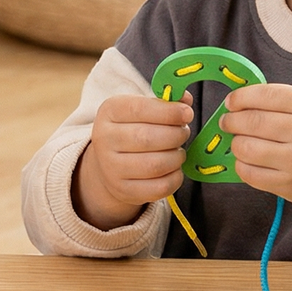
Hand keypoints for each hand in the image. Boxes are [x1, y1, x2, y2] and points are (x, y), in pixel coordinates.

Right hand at [73, 93, 194, 230]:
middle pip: (148, 138)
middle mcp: (104, 139)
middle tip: (183, 133)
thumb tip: (185, 100)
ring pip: (156, 165)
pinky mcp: (123, 190)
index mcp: (109, 112)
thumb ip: (165, 103)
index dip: (168, 112)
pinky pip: (159, 187)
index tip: (187, 113)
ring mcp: (111, 168)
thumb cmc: (132, 129)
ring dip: (177, 157)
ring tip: (178, 151)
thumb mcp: (142, 109)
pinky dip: (175, 177)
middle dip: (175, 135)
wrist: (109, 163)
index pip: (139, 109)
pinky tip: (174, 169)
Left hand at [218, 84, 291, 227]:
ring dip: (236, 143)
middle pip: (252, 122)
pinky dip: (241, 165)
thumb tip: (241, 101)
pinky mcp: (289, 186)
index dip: (242, 97)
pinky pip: (250, 174)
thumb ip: (284, 101)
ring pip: (246, 148)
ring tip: (239, 141)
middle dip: (231, 120)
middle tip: (227, 121)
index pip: (267, 95)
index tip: (231, 101)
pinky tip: (247, 160)